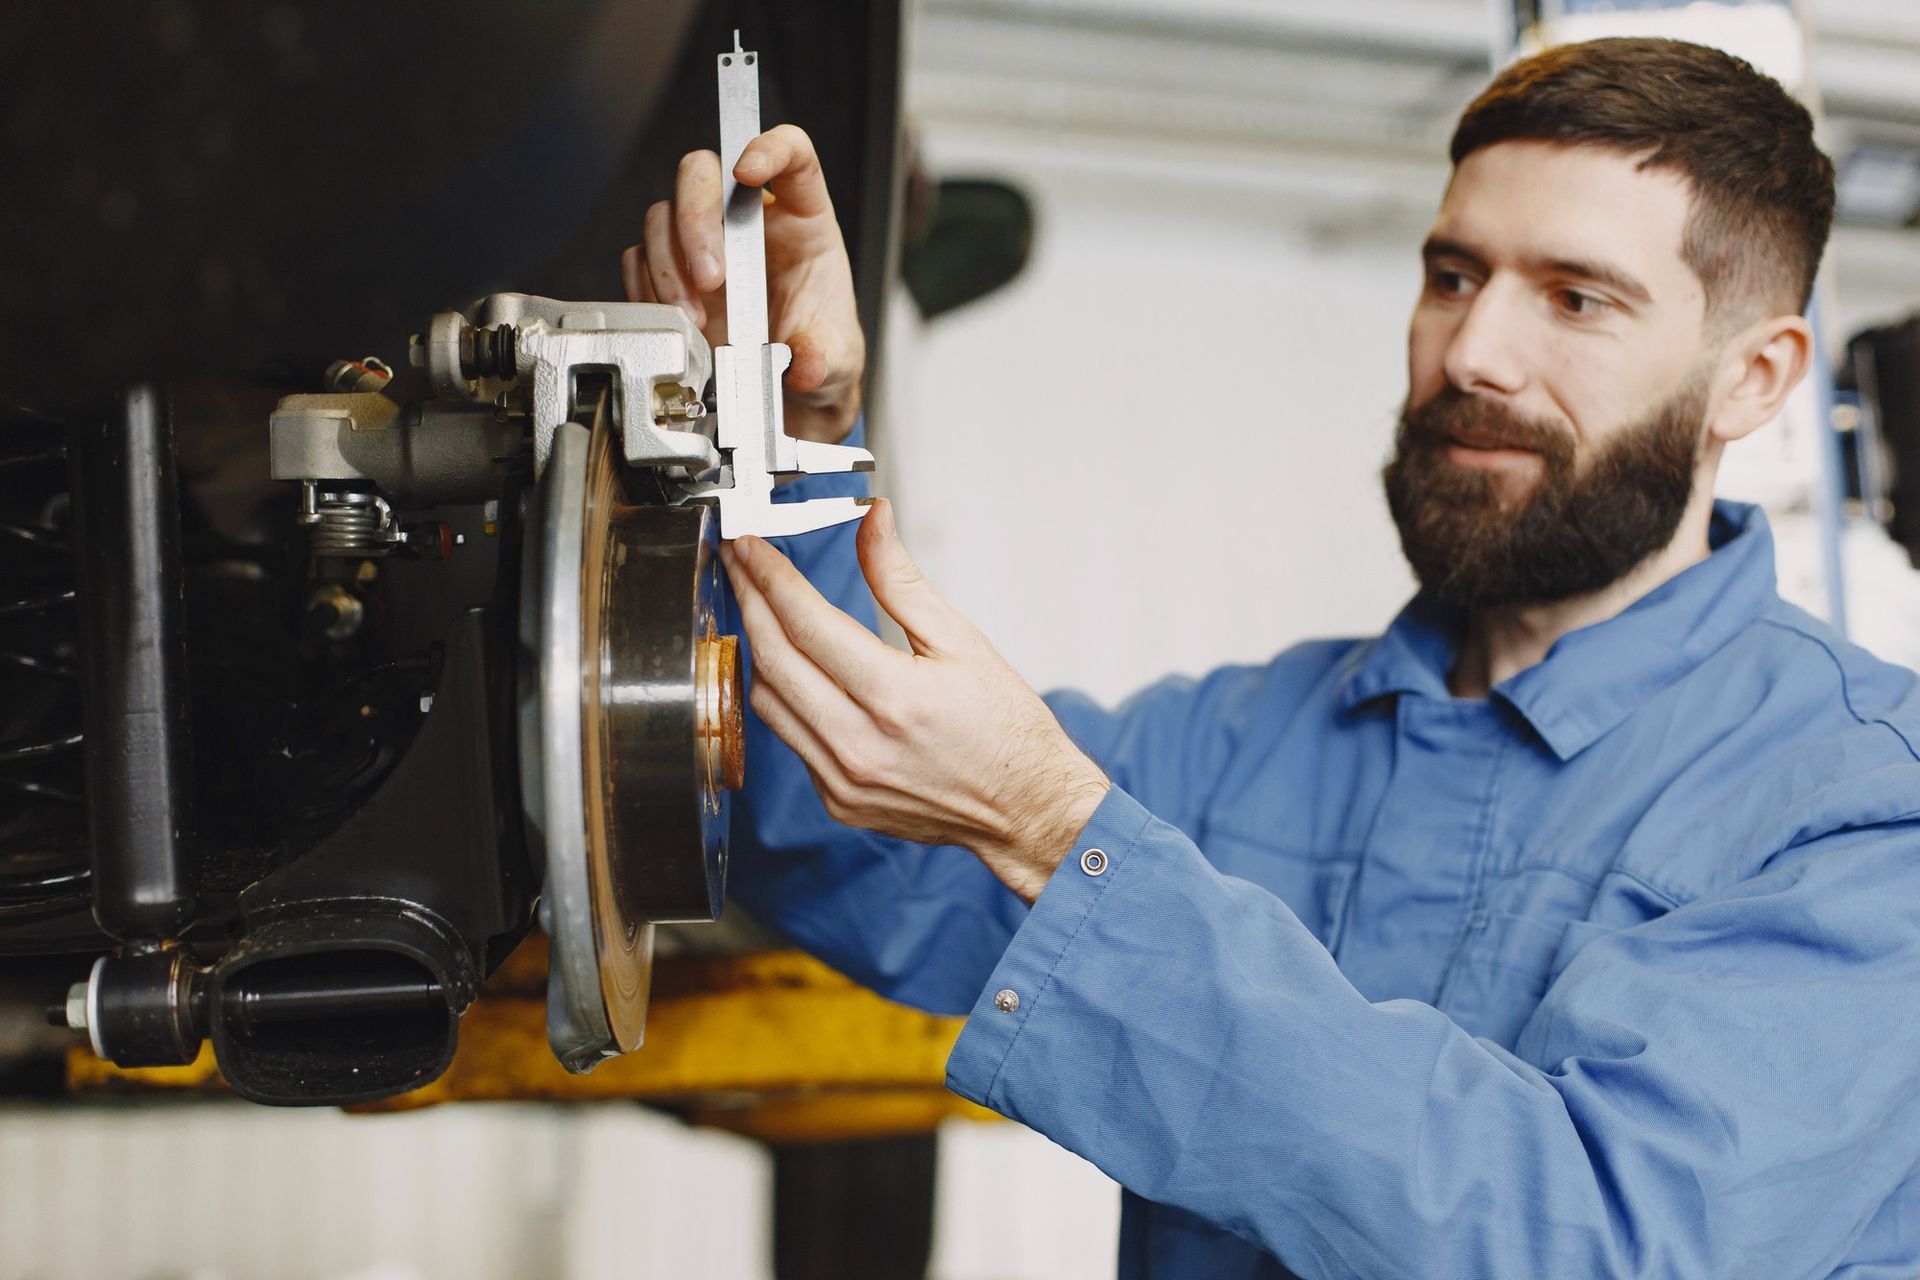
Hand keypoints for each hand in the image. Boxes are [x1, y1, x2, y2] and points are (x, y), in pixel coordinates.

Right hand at [624, 125, 864, 443]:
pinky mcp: (673, 270)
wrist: (790, 384)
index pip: (790, 153)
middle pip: (704, 173)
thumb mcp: (834, 358)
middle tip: (710, 278)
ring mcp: (706, 239)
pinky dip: (648, 289)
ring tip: (694, 318)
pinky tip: (675, 321)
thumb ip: (822, 357)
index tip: (748, 170)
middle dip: (696, 218)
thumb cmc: (817, 347)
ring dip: (669, 265)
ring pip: (663, 215)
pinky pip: (640, 258)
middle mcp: (748, 217)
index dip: (768, 148)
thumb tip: (804, 365)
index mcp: (802, 217)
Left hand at [722, 501, 1110, 901]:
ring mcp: (843, 779)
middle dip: (749, 601)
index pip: (807, 623)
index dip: (770, 576)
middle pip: (773, 659)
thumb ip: (902, 580)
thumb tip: (872, 522)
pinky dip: (785, 696)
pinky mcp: (838, 800)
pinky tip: (793, 669)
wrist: (1027, 811)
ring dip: (758, 650)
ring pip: (769, 702)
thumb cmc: (1006, 730)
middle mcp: (859, 744)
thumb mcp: (962, 640)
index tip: (751, 547)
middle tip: (741, 565)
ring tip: (760, 609)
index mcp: (894, 697)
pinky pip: (790, 738)